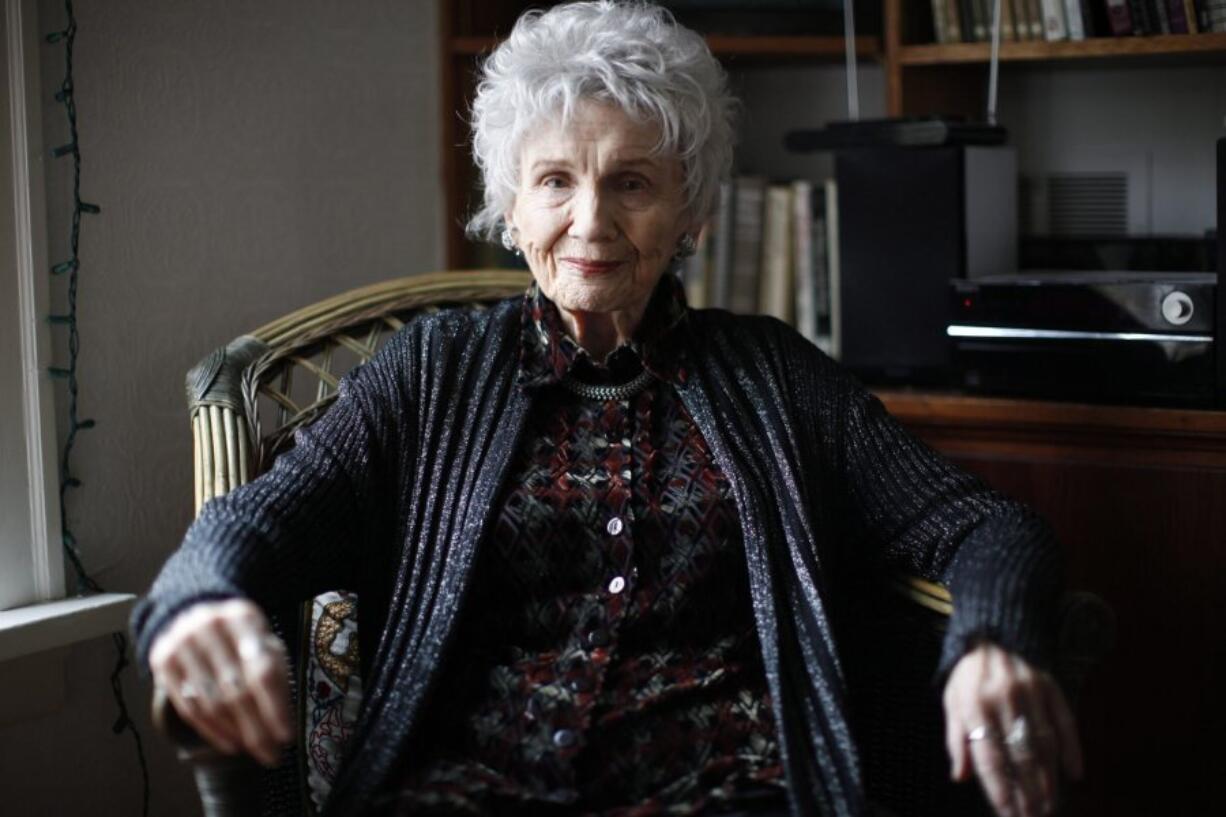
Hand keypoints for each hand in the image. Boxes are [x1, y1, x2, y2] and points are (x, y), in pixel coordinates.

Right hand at [149, 599, 291, 764]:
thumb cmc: (240, 637)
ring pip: (211, 701)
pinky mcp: (162, 660)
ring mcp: (181, 641)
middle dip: (257, 728)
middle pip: (236, 689)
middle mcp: (209, 624)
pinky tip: (230, 743)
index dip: (274, 706)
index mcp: (243, 616)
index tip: (287, 736)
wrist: (194, 614)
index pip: (262, 669)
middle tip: (272, 755)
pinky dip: (212, 730)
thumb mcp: (264, 642)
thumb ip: (275, 672)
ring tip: (254, 750)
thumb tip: (283, 721)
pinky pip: (188, 707)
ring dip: (236, 732)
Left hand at [943, 642, 1082, 816]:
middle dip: (1028, 793)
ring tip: (1049, 805)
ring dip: (1049, 779)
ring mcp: (1031, 692)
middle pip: (1020, 756)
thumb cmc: (968, 674)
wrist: (992, 631)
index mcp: (974, 705)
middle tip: (1034, 816)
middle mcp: (1004, 700)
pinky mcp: (1051, 686)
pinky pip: (1066, 722)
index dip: (1000, 789)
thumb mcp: (952, 702)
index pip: (989, 757)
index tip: (1008, 814)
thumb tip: (961, 777)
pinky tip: (1075, 774)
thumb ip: (956, 739)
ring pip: (1044, 744)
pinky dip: (1072, 750)